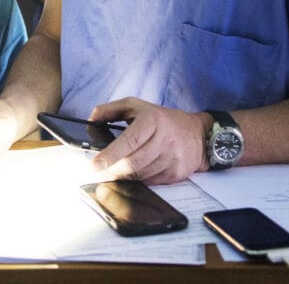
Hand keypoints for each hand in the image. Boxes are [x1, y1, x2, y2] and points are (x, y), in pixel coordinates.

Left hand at [88, 97, 209, 184]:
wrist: (198, 133)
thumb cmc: (160, 119)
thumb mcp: (135, 106)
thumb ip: (110, 110)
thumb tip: (90, 121)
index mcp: (152, 120)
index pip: (130, 141)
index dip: (111, 154)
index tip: (95, 165)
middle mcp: (165, 139)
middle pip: (133, 163)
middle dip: (113, 170)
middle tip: (101, 171)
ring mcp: (173, 158)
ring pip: (141, 175)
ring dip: (125, 175)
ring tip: (116, 170)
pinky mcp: (177, 173)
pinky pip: (151, 182)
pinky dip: (139, 179)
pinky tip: (135, 172)